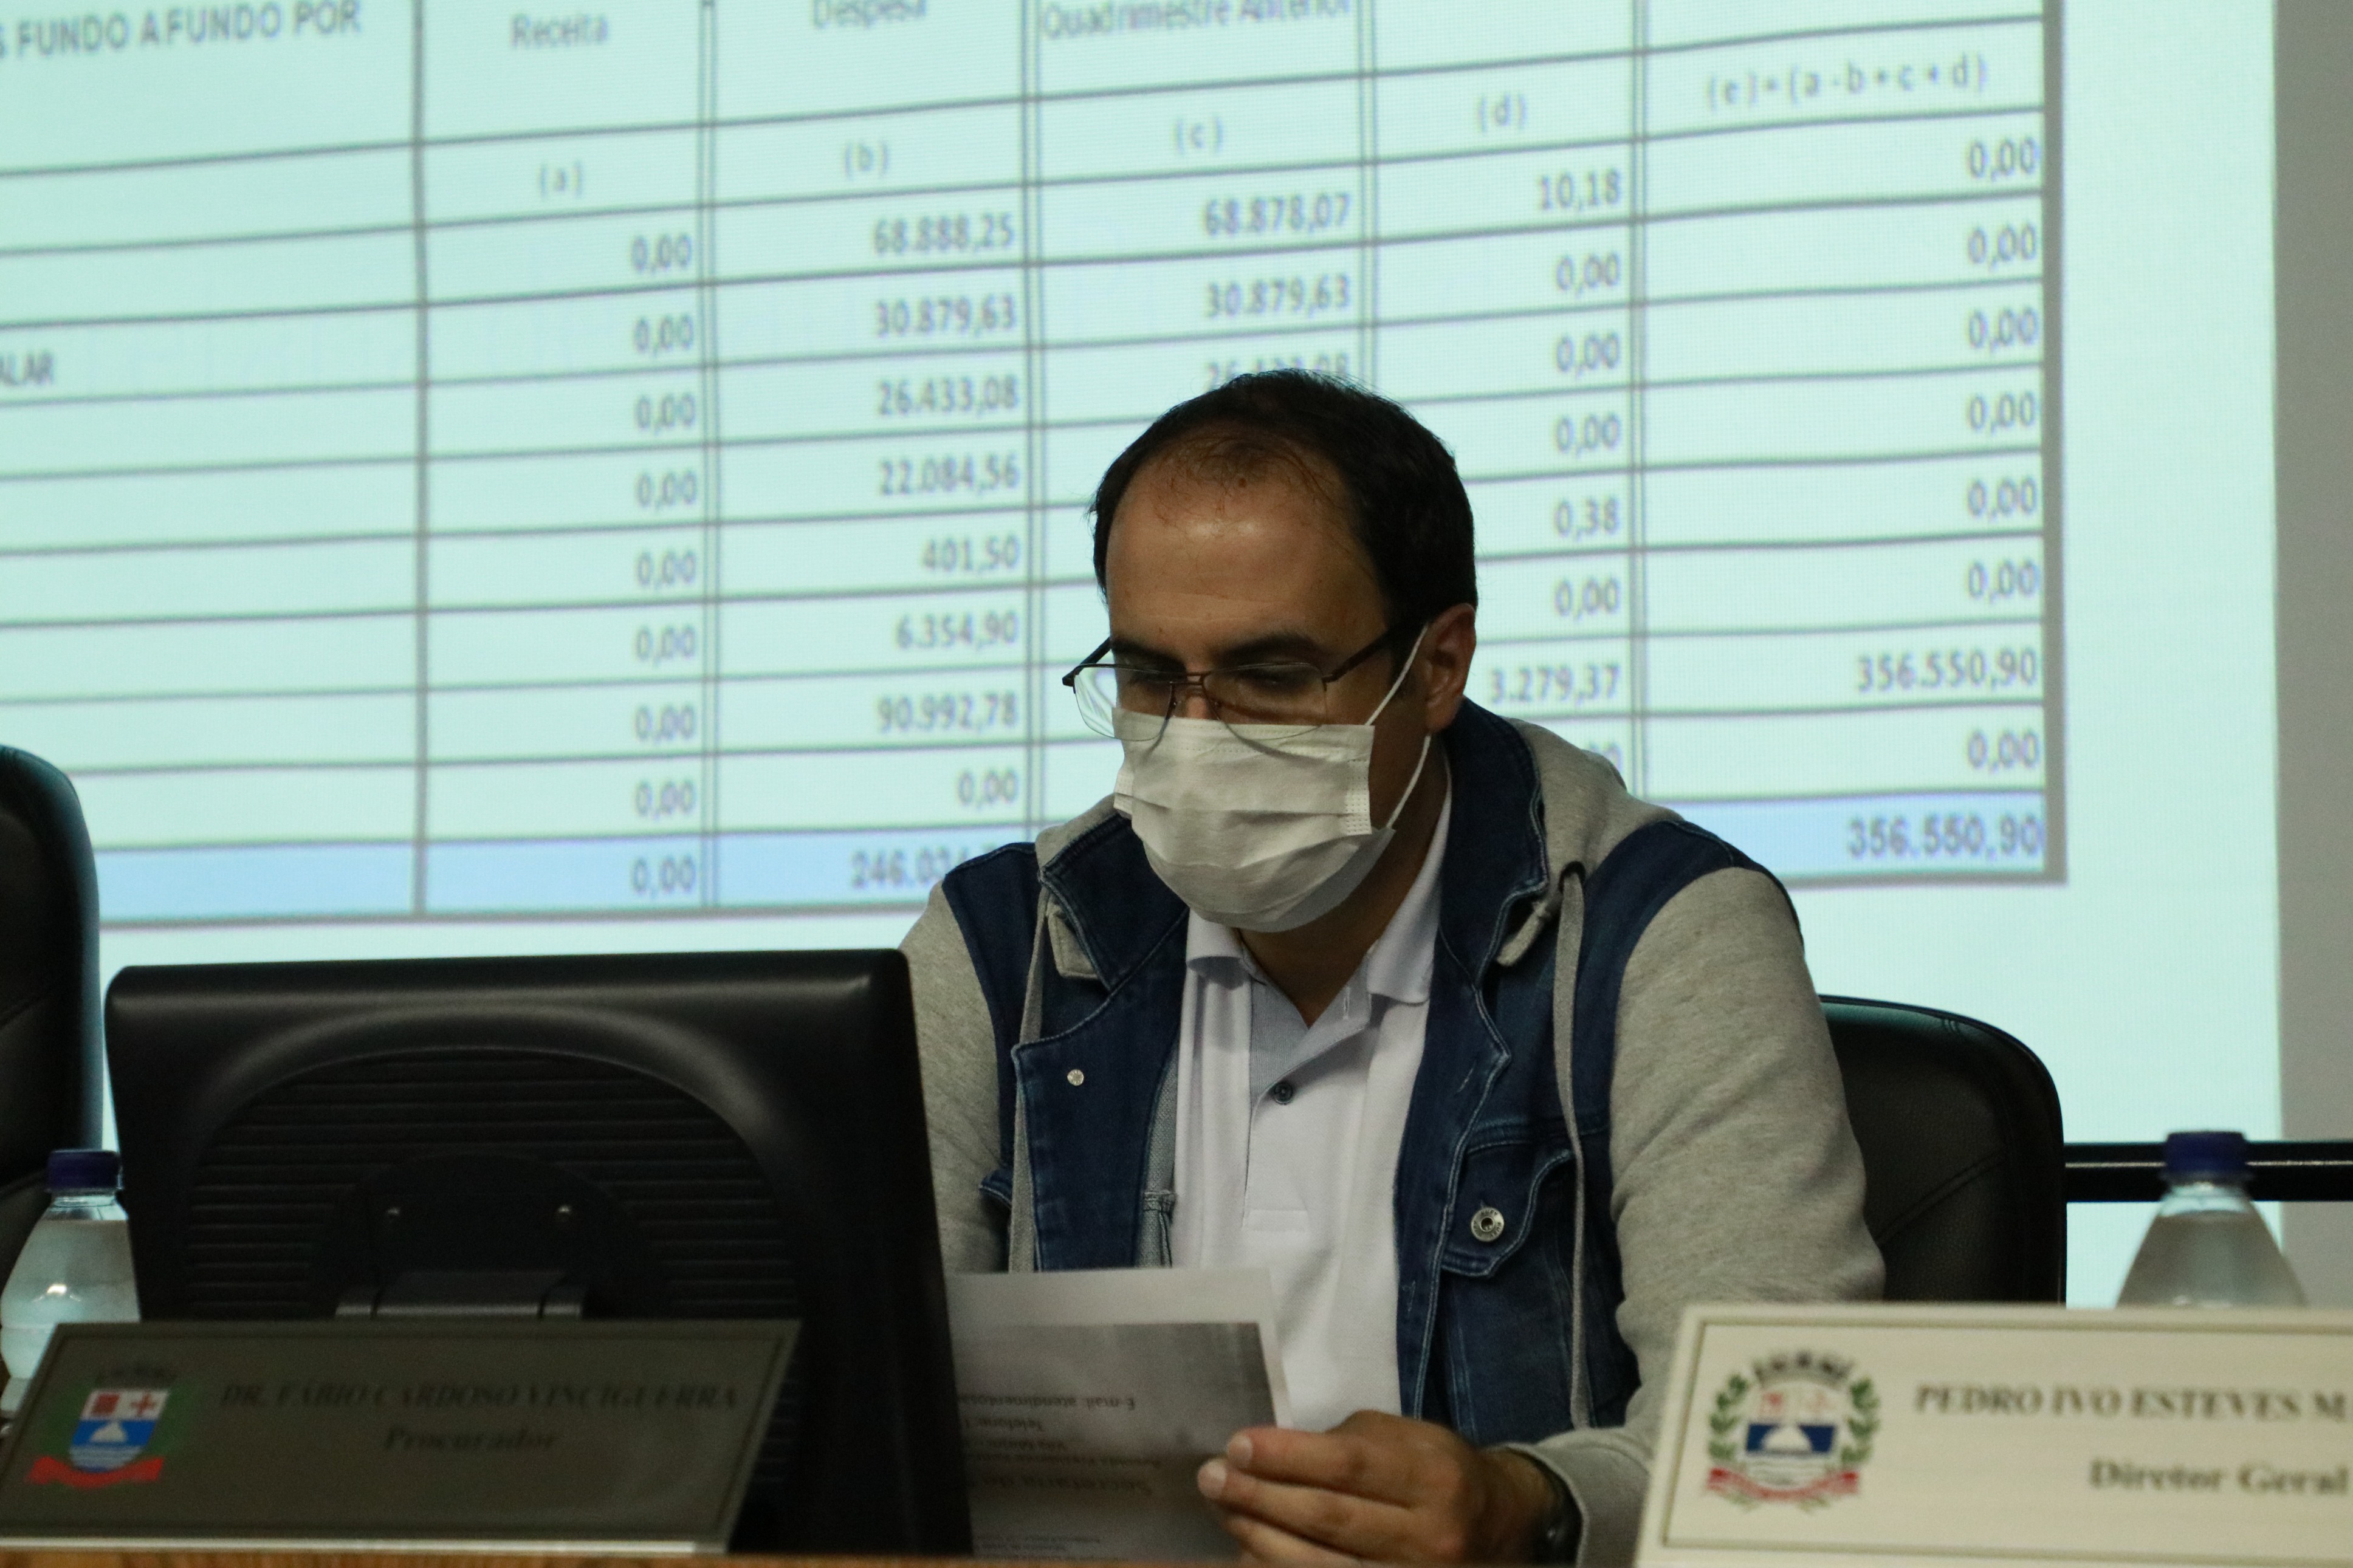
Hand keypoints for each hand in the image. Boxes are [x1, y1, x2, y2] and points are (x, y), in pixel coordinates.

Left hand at [1196, 1409, 1562, 1562]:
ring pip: (1320, 1564)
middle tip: (1213, 1477)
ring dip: (1259, 1536)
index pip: (1350, 1466)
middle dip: (1261, 1496)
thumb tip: (1271, 1453)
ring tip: (1222, 1508)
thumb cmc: (1437, 1470)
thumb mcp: (1408, 1439)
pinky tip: (1248, 1548)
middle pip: (1329, 1517)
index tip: (1239, 1445)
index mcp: (1433, 1477)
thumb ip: (1347, 1443)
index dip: (1289, 1456)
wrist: (1497, 1527)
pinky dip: (1280, 1567)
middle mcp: (1427, 1535)